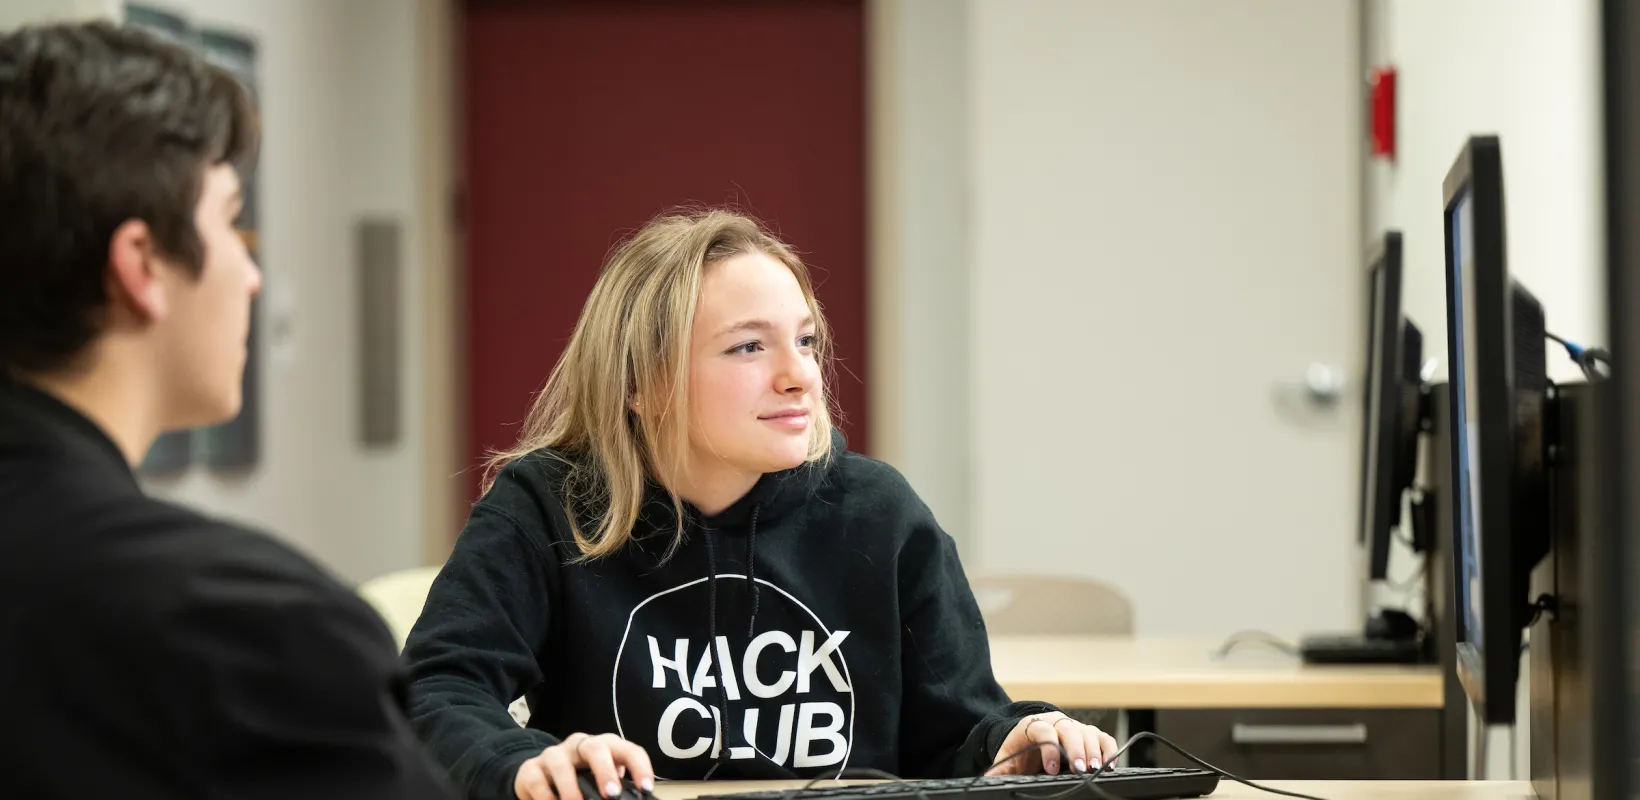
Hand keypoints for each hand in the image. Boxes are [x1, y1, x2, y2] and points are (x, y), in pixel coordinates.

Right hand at [514, 732, 654, 799]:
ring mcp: (554, 755)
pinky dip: (545, 796)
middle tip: (611, 795)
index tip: (646, 788)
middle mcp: (580, 746)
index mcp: (604, 748)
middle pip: (595, 748)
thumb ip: (612, 789)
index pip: (627, 750)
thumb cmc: (579, 780)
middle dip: (605, 771)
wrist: (540, 776)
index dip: (639, 767)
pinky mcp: (531, 768)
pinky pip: (536, 779)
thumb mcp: (599, 782)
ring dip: (570, 788)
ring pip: (561, 763)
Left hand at [985, 713, 1118, 776]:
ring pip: (1088, 732)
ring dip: (1094, 751)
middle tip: (1079, 769)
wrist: (1030, 736)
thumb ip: (1000, 770)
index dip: (1049, 749)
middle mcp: (1056, 722)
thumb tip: (988, 781)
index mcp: (1033, 726)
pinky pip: (1103, 737)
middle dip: (1076, 750)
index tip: (1051, 769)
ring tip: (1096, 769)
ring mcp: (1075, 726)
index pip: (1043, 731)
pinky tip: (1110, 765)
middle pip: (1069, 729)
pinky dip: (1109, 750)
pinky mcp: (1089, 733)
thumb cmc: (1021, 749)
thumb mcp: (1007, 759)